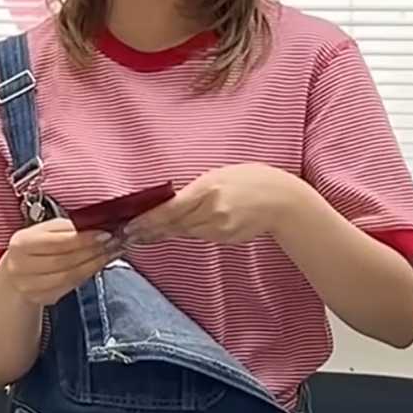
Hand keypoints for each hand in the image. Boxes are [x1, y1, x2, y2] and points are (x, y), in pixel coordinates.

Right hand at [0, 218, 119, 308]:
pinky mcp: (42, 298)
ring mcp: (30, 286)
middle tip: (115, 243)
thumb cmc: (35, 247)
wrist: (15, 273)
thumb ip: (67, 228)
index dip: (83, 239)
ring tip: (113, 253)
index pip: (56, 242)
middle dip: (93, 251)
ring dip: (95, 264)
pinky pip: (70, 287)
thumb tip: (97, 225)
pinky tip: (100, 264)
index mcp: (21, 243)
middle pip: (65, 261)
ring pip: (70, 276)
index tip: (105, 233)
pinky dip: (89, 275)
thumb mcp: (45, 230)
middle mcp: (21, 266)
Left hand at [125, 164, 307, 246]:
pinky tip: (177, 231)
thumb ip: (195, 190)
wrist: (283, 200)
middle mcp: (212, 211)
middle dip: (149, 231)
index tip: (129, 226)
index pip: (170, 209)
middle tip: (128, 235)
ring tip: (144, 234)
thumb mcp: (220, 174)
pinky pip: (200, 236)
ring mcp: (220, 228)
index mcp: (208, 189)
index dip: (147, 220)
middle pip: (173, 225)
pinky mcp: (226, 238)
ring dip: (165, 233)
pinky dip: (187, 232)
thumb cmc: (252, 179)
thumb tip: (168, 203)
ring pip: (185, 232)